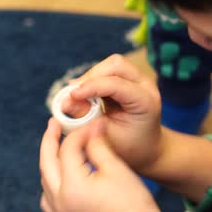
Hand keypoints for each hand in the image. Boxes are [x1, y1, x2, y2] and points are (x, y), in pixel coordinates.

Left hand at [39, 118, 182, 211]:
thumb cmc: (133, 204)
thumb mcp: (116, 169)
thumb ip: (97, 145)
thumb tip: (90, 128)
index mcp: (72, 186)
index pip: (67, 149)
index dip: (79, 133)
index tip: (91, 125)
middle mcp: (59, 201)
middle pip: (46, 162)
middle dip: (50, 140)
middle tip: (54, 123)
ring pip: (45, 180)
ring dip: (50, 161)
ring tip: (58, 146)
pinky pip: (48, 197)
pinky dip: (51, 182)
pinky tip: (61, 174)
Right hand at [63, 54, 163, 173]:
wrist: (145, 147)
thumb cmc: (128, 146)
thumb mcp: (105, 137)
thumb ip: (85, 118)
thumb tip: (64, 102)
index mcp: (145, 101)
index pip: (116, 84)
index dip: (91, 87)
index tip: (71, 96)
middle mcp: (146, 85)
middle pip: (115, 65)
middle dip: (91, 77)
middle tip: (73, 94)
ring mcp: (139, 79)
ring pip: (111, 64)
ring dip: (91, 77)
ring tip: (78, 95)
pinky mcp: (130, 78)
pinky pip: (108, 70)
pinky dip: (94, 79)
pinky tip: (85, 94)